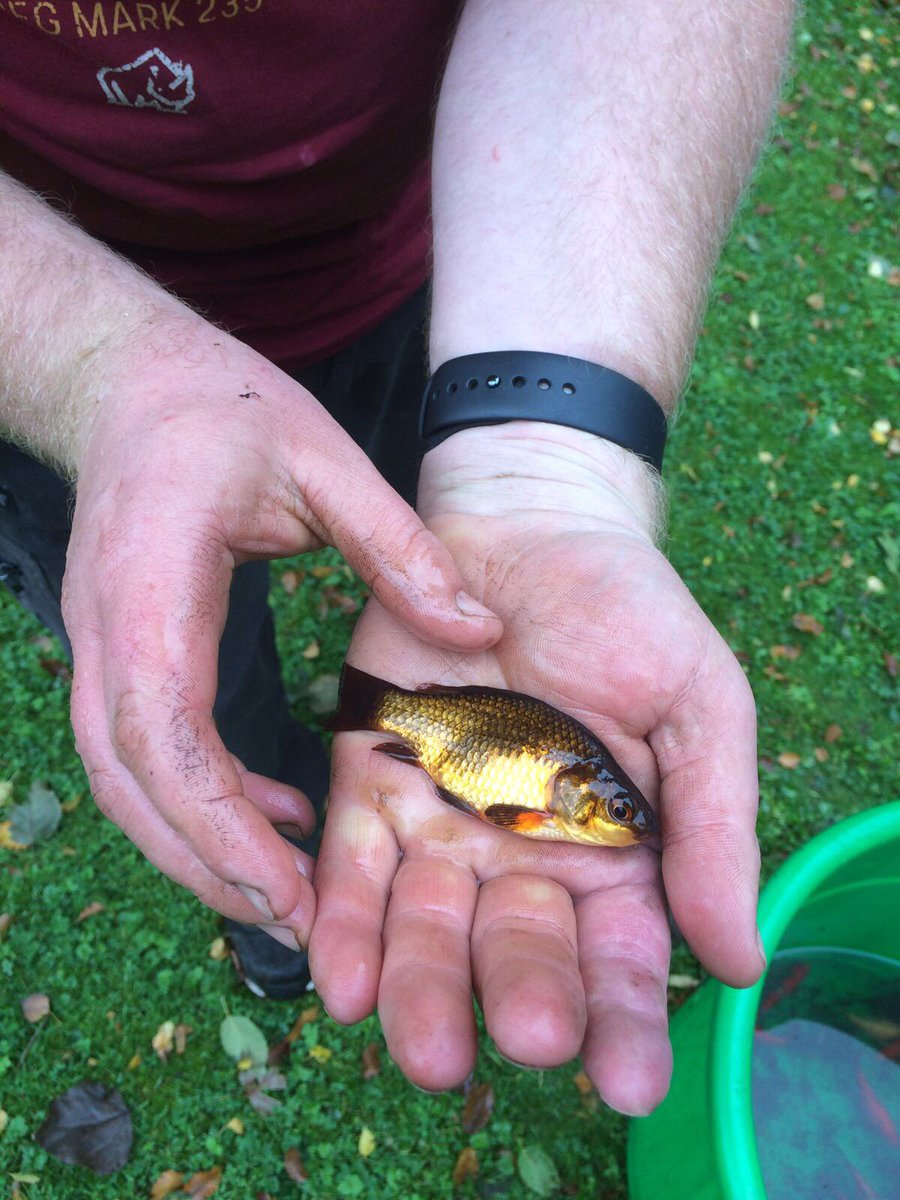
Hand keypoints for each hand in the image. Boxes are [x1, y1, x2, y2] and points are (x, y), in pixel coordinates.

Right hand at [62, 315, 500, 945]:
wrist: (129, 381)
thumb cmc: (221, 408)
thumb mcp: (323, 457)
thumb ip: (398, 544)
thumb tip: (480, 630)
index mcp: (154, 586)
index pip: (164, 732)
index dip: (218, 823)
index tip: (289, 886)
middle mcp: (106, 630)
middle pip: (133, 784)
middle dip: (209, 864)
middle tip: (303, 923)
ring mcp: (98, 644)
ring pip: (124, 784)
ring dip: (197, 847)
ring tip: (288, 889)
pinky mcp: (115, 650)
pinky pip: (139, 753)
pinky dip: (196, 802)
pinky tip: (269, 810)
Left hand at [311, 423, 762, 1113]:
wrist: (526, 524)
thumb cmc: (628, 610)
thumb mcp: (697, 704)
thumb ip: (713, 824)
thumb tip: (737, 963)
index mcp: (611, 849)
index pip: (618, 955)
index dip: (625, 1018)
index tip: (626, 1078)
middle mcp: (522, 855)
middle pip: (516, 949)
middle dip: (519, 998)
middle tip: (523, 1041)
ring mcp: (442, 824)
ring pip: (427, 925)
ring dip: (421, 987)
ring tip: (422, 1045)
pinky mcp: (371, 781)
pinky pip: (352, 864)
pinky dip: (344, 921)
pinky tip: (342, 980)